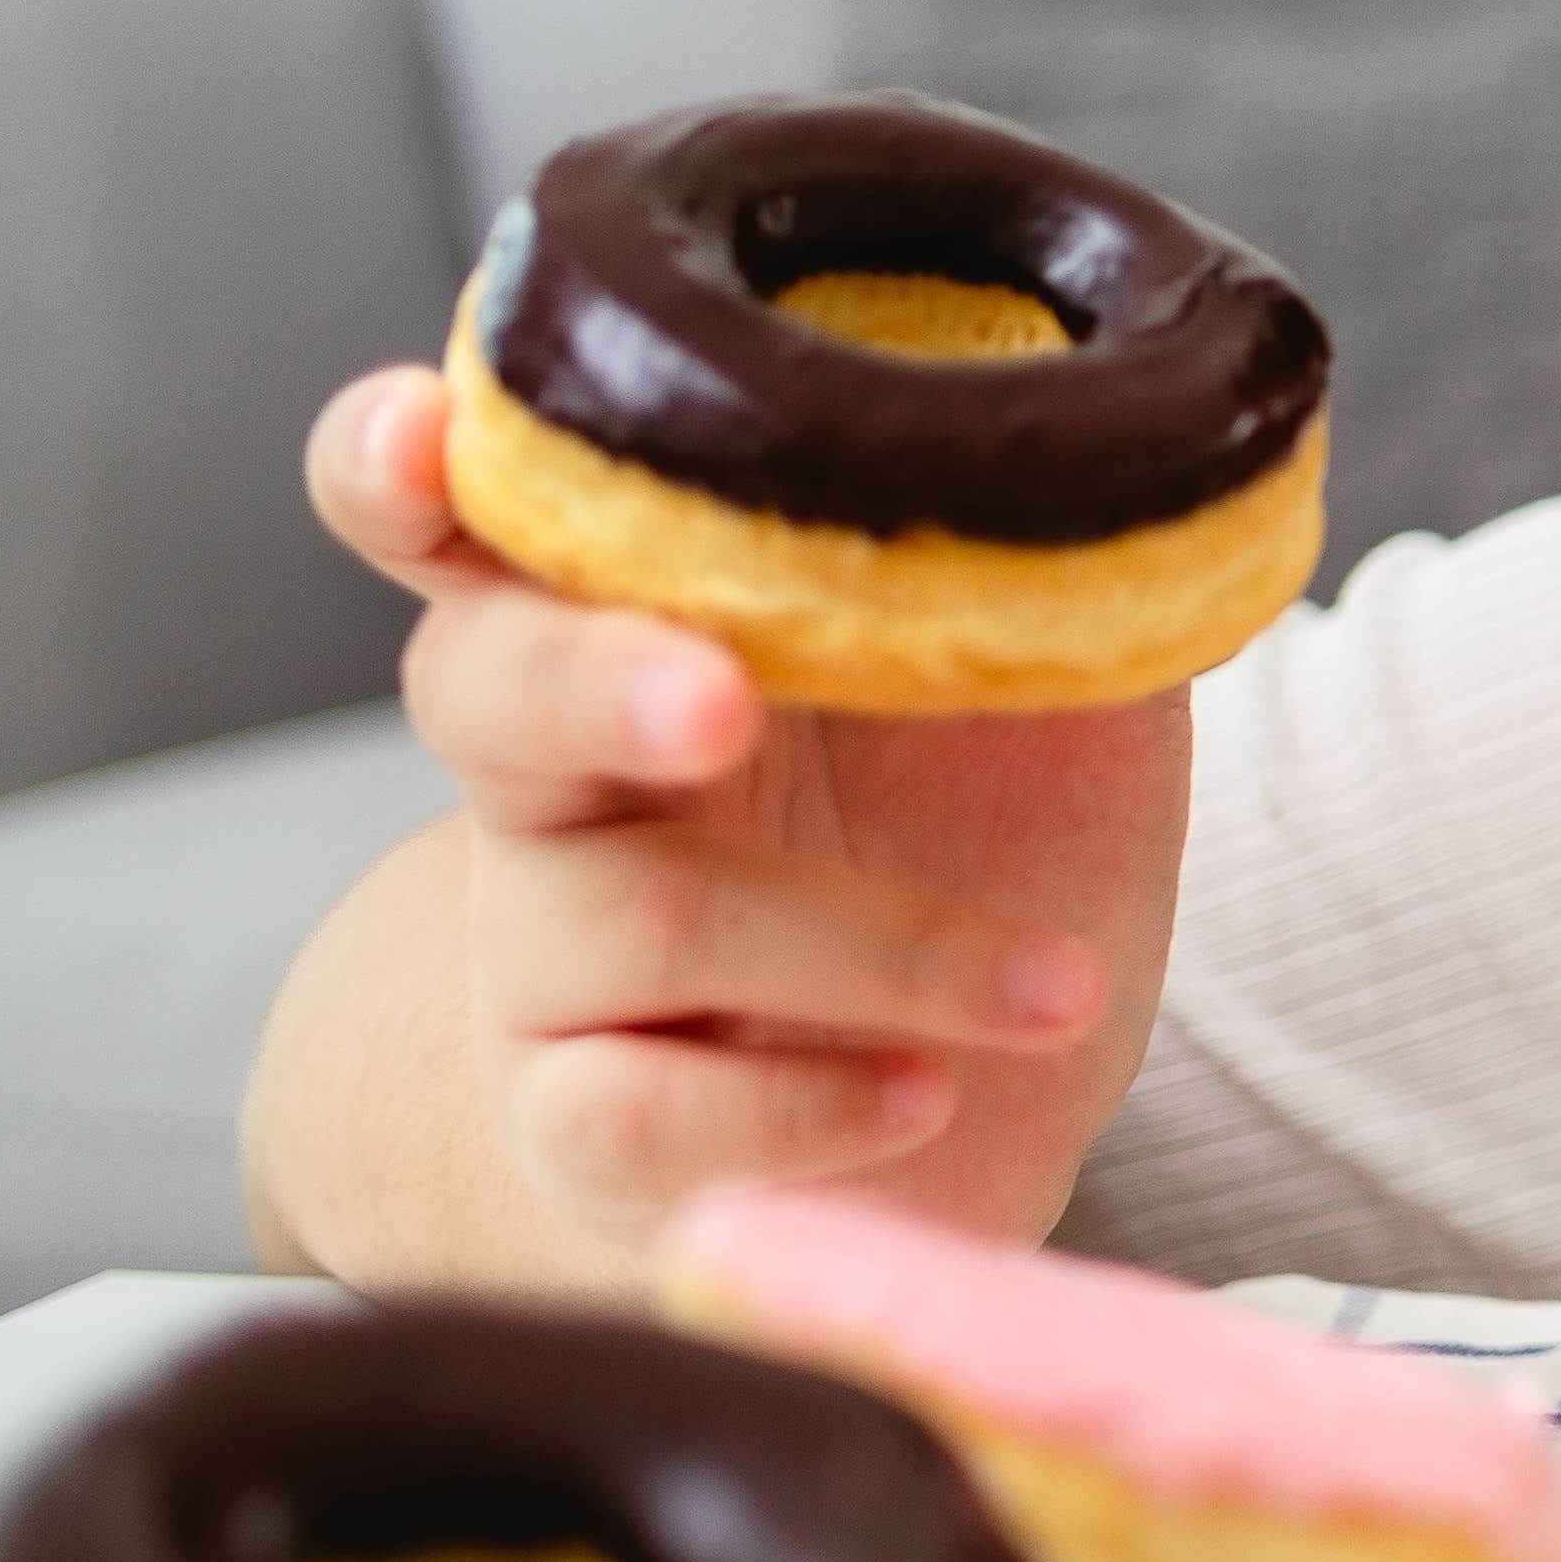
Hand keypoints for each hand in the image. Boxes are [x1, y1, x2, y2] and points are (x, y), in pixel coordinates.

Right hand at [296, 364, 1186, 1260]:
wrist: (991, 1085)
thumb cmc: (984, 836)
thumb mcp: (1046, 684)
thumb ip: (1057, 565)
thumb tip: (1153, 458)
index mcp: (644, 622)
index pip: (480, 517)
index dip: (406, 467)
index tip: (424, 433)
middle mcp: (558, 778)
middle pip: (483, 687)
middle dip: (596, 678)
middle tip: (720, 699)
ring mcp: (549, 957)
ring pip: (642, 917)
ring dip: (881, 949)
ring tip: (1058, 985)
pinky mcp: (583, 1128)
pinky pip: (634, 1115)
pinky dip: (801, 1105)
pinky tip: (928, 1093)